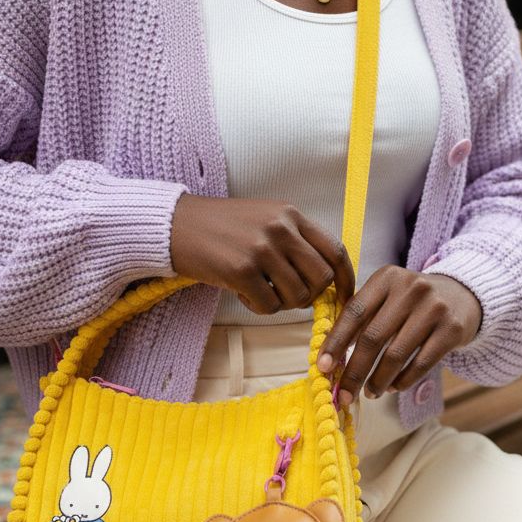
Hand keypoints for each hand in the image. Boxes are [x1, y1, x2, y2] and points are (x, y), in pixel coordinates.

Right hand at [170, 194, 354, 313]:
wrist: (175, 224)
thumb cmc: (220, 226)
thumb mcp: (264, 218)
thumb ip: (294, 240)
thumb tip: (324, 279)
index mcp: (290, 214)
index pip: (335, 250)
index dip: (346, 280)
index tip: (345, 298)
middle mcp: (281, 229)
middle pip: (321, 278)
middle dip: (310, 296)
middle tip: (287, 295)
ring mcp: (261, 249)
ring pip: (297, 296)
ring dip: (281, 303)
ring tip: (259, 290)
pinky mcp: (241, 270)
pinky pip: (269, 306)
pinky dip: (258, 307)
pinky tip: (241, 292)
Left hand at [315, 266, 482, 404]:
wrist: (462, 296)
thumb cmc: (411, 302)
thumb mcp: (387, 296)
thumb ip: (362, 319)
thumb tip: (332, 359)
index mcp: (387, 277)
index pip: (354, 312)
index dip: (335, 342)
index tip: (323, 367)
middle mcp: (411, 288)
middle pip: (373, 337)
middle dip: (354, 371)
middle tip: (345, 394)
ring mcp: (434, 308)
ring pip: (396, 354)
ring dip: (379, 380)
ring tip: (371, 392)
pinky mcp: (452, 329)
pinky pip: (421, 363)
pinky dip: (403, 380)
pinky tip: (393, 387)